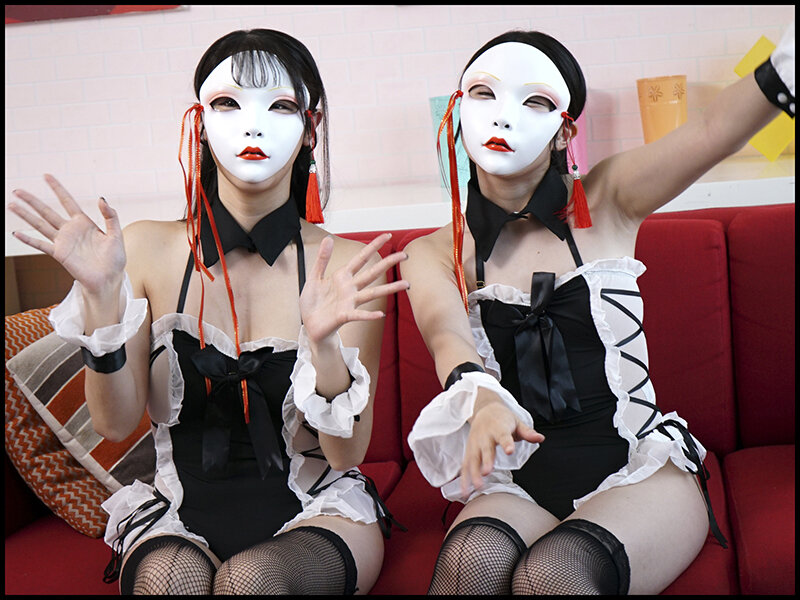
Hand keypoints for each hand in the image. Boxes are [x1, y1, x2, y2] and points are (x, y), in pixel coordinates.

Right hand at [9, 174, 125, 295]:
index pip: (67, 201)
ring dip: (26, 215)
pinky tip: (16, 233)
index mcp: (84, 223)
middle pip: (47, 211)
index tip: (46, 176)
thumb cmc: (115, 259)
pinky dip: (28, 240)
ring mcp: (63, 242)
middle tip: (17, 190)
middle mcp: (70, 230)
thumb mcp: (116, 234)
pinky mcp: (59, 254)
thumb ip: (111, 216)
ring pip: (40, 225)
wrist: (110, 279)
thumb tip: (101, 198)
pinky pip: (41, 245)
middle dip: (32, 201)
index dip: (57, 189)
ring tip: (11, 204)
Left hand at [299, 233, 408, 344]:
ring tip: (405, 284)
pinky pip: (358, 314)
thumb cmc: (313, 303)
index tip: (387, 236)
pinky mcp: (344, 315)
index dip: (374, 246)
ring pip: (372, 293)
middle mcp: (350, 288)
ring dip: (389, 289)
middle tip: (404, 255)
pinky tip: (379, 314)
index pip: (361, 258)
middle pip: (373, 273)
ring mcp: (349, 302)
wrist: (309, 325)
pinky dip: (368, 315)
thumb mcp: (314, 277)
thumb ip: (322, 259)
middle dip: (388, 263)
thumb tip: (328, 239)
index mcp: (343, 277)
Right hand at [461, 398, 543, 496]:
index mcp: (499, 429)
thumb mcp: (517, 422)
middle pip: (485, 449)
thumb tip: (540, 438)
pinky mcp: (469, 451)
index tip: (510, 451)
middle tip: (486, 472)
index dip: (507, 444)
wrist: (485, 410)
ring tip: (477, 487)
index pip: (503, 436)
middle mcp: (485, 436)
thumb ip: (528, 432)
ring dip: (473, 473)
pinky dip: (464, 478)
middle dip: (485, 461)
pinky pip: (465, 465)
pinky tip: (464, 492)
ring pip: (473, 459)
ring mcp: (475, 444)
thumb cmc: (503, 419)